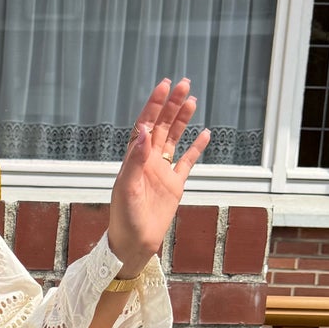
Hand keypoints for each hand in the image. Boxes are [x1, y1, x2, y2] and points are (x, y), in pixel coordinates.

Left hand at [107, 77, 211, 270]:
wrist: (134, 243)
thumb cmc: (124, 218)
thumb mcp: (126, 188)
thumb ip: (135, 159)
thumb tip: (144, 132)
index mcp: (134, 159)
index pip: (145, 125)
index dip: (154, 105)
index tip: (164, 86)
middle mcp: (148, 161)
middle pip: (161, 126)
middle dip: (171, 105)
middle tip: (184, 84)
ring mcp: (162, 172)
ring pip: (174, 139)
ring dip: (182, 120)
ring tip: (192, 100)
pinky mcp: (174, 185)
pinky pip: (187, 162)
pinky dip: (195, 148)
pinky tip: (205, 134)